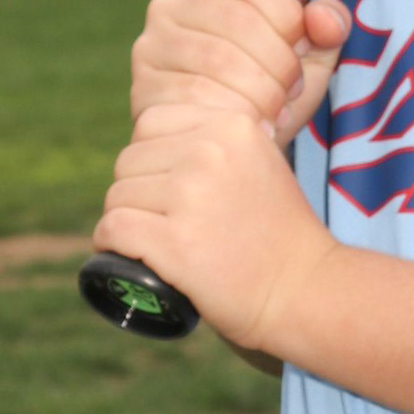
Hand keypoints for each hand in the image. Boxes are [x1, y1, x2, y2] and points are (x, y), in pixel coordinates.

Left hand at [96, 98, 335, 353]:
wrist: (303, 290)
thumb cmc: (278, 233)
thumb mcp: (260, 161)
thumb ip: (217, 140)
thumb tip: (158, 140)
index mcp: (230, 125)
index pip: (150, 123)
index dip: (152, 158)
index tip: (171, 189)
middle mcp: (209, 151)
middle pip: (129, 161)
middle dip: (137, 193)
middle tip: (165, 223)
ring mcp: (189, 196)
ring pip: (117, 196)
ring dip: (126, 220)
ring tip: (156, 242)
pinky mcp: (173, 241)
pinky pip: (113, 229)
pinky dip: (110, 245)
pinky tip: (129, 255)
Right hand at [131, 0, 349, 141]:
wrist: (227, 147)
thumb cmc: (269, 90)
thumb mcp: (310, 56)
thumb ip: (328, 28)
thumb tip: (326, 21)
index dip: (287, 16)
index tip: (300, 50)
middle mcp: (173, 2)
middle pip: (239, 20)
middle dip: (279, 64)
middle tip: (290, 92)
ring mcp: (153, 43)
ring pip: (219, 59)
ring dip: (261, 93)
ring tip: (275, 112)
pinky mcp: (144, 85)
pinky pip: (195, 96)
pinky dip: (234, 115)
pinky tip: (251, 129)